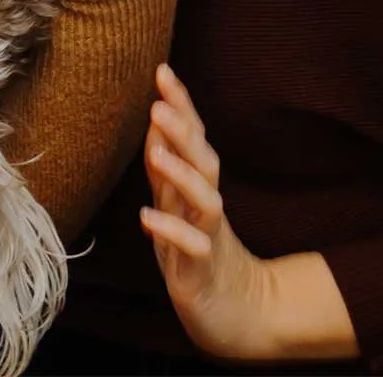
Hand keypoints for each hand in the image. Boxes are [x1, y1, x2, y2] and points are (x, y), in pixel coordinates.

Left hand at [139, 64, 357, 361]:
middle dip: (185, 131)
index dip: (181, 106)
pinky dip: (172, 231)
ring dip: (182, 174)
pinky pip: (194, 248)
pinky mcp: (203, 270)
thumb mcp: (175, 203)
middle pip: (204, 161)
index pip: (193, 139)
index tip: (163, 70)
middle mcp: (207, 205)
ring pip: (205, 200)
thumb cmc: (195, 249)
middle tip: (161, 101)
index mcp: (198, 186)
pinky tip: (147, 217)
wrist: (234, 311)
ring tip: (157, 151)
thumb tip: (155, 117)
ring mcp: (209, 236)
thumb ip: (165, 163)